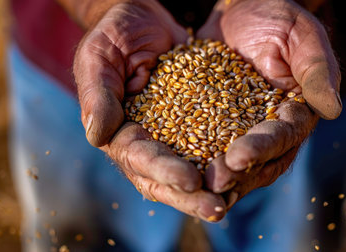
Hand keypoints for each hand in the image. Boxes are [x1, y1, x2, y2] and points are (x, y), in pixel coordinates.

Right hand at [74, 1, 225, 220]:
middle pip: (165, 177)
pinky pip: (210, 143)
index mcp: (119, 131)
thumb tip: (98, 137)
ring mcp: (171, 134)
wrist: (143, 17)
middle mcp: (146, 140)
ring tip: (234, 199)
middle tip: (217, 209)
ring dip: (210, 187)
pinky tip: (247, 168)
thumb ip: (98, 94)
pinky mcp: (195, 121)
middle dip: (190, 196)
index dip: (163, 170)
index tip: (190, 181)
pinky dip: (225, 158)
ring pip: (191, 167)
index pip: (139, 158)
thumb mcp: (99, 57)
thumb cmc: (114, 34)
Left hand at [197, 0, 340, 206]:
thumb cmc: (277, 19)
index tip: (239, 156)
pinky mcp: (211, 124)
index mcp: (294, 114)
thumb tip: (331, 109)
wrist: (241, 12)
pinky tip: (173, 169)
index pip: (281, 137)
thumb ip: (316, 70)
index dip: (261, 148)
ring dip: (213, 176)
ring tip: (192, 186)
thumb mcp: (301, 37)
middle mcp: (268, 130)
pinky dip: (190, 159)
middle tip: (213, 181)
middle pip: (257, 162)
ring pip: (230, 163)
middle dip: (236, 174)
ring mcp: (239, 130)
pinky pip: (202, 146)